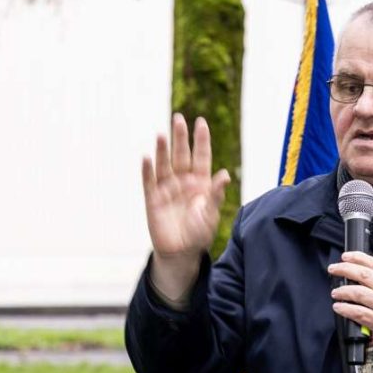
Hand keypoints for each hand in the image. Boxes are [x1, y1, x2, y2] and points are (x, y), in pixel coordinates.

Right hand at [142, 113, 229, 298]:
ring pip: (164, 164)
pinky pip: (149, 181)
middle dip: (180, 137)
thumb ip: (216, 194)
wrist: (181, 254)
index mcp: (201, 183)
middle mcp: (184, 182)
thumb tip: (225, 175)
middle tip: (178, 119)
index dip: (201, 140)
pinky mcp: (152, 199)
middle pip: (181, 155)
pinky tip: (147, 157)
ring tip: (161, 134)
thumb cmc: (199, 234)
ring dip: (162, 149)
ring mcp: (167, 189)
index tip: (201, 122)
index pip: (201, 156)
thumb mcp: (211, 215)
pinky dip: (147, 170)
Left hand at [328, 252, 372, 351]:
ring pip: (359, 292)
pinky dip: (345, 309)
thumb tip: (365, 278)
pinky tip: (338, 307)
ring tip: (335, 292)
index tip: (346, 256)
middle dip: (345, 269)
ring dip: (343, 291)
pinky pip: (358, 313)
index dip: (359, 258)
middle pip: (365, 275)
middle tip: (334, 269)